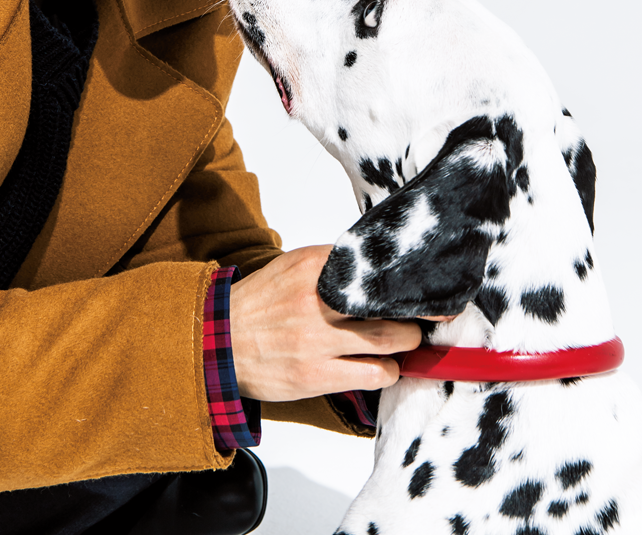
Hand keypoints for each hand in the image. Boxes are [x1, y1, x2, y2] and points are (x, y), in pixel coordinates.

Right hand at [229, 245, 421, 401]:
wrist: (219, 342)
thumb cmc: (260, 305)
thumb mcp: (292, 268)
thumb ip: (332, 265)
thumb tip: (377, 268)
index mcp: (312, 267)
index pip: (372, 266)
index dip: (403, 277)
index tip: (422, 283)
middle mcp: (316, 300)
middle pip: (387, 302)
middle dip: (413, 312)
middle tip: (422, 315)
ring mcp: (316, 340)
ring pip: (388, 339)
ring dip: (407, 342)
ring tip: (406, 342)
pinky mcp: (315, 375)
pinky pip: (372, 374)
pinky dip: (387, 370)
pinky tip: (384, 367)